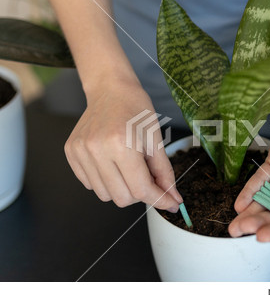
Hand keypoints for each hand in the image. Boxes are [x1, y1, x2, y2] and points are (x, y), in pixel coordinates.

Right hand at [64, 76, 181, 210]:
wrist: (110, 90)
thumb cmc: (137, 110)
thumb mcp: (156, 140)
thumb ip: (165, 173)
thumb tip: (173, 200)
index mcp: (120, 144)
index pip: (141, 189)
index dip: (159, 200)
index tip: (171, 204)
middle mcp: (96, 149)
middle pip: (122, 198)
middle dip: (140, 194)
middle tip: (147, 177)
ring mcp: (80, 152)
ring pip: (105, 195)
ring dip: (122, 189)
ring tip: (128, 166)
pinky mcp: (71, 153)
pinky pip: (91, 185)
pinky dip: (106, 181)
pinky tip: (112, 162)